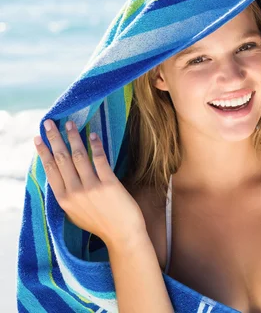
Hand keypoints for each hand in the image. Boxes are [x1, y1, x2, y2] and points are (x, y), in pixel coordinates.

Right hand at [34, 119, 145, 249]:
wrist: (123, 235)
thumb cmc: (100, 223)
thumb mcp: (75, 213)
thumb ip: (67, 197)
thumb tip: (60, 177)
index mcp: (63, 200)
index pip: (50, 170)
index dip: (44, 152)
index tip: (38, 138)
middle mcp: (74, 192)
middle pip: (61, 159)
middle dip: (54, 138)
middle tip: (50, 122)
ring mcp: (91, 188)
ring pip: (78, 156)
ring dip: (73, 137)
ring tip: (70, 124)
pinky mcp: (109, 184)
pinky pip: (99, 159)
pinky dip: (95, 145)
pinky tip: (93, 135)